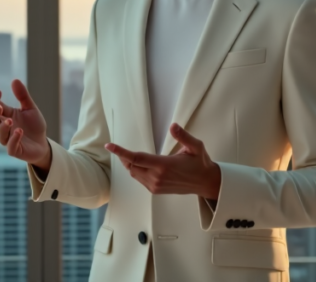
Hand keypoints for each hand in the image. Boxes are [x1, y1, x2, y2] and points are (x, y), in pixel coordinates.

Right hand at [0, 79, 51, 169]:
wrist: (43, 143)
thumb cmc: (34, 125)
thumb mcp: (31, 108)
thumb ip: (23, 96)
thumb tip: (14, 80)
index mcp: (7, 116)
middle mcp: (5, 128)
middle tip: (0, 107)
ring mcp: (9, 140)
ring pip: (0, 135)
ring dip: (3, 127)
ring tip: (10, 120)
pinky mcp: (16, 150)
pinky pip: (10, 147)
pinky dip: (13, 139)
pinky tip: (19, 131)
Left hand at [105, 123, 221, 199]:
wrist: (205, 183)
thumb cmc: (200, 163)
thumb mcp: (196, 146)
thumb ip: (183, 136)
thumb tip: (173, 126)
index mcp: (164, 165)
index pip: (136, 158)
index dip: (121, 151)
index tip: (110, 146)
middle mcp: (157, 177)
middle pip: (131, 166)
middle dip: (123, 156)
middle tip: (117, 147)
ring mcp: (156, 185)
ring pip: (134, 173)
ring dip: (129, 164)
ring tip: (127, 154)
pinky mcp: (156, 190)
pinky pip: (139, 179)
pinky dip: (136, 170)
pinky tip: (140, 164)